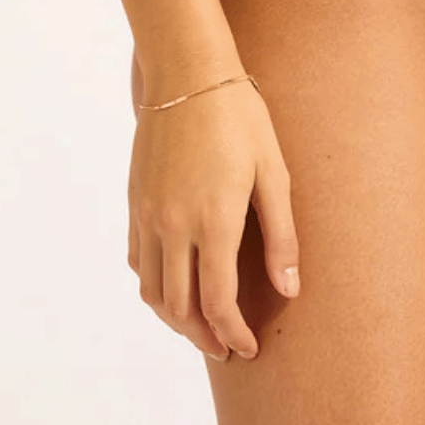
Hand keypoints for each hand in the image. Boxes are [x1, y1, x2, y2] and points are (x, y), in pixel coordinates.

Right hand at [127, 57, 299, 361]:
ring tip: (201, 327)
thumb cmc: (241, 119)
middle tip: (227, 350)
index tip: (249, 349)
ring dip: (175, 318)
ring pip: (151, 290)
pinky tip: (174, 286)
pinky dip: (153, 285)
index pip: (218, 302)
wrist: (187, 75)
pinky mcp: (135, 201)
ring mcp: (148, 215)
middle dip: (204, 337)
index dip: (234, 334)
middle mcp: (173, 226)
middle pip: (179, 307)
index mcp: (214, 222)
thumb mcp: (274, 174)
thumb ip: (281, 236)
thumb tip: (289, 290)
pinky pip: (137, 260)